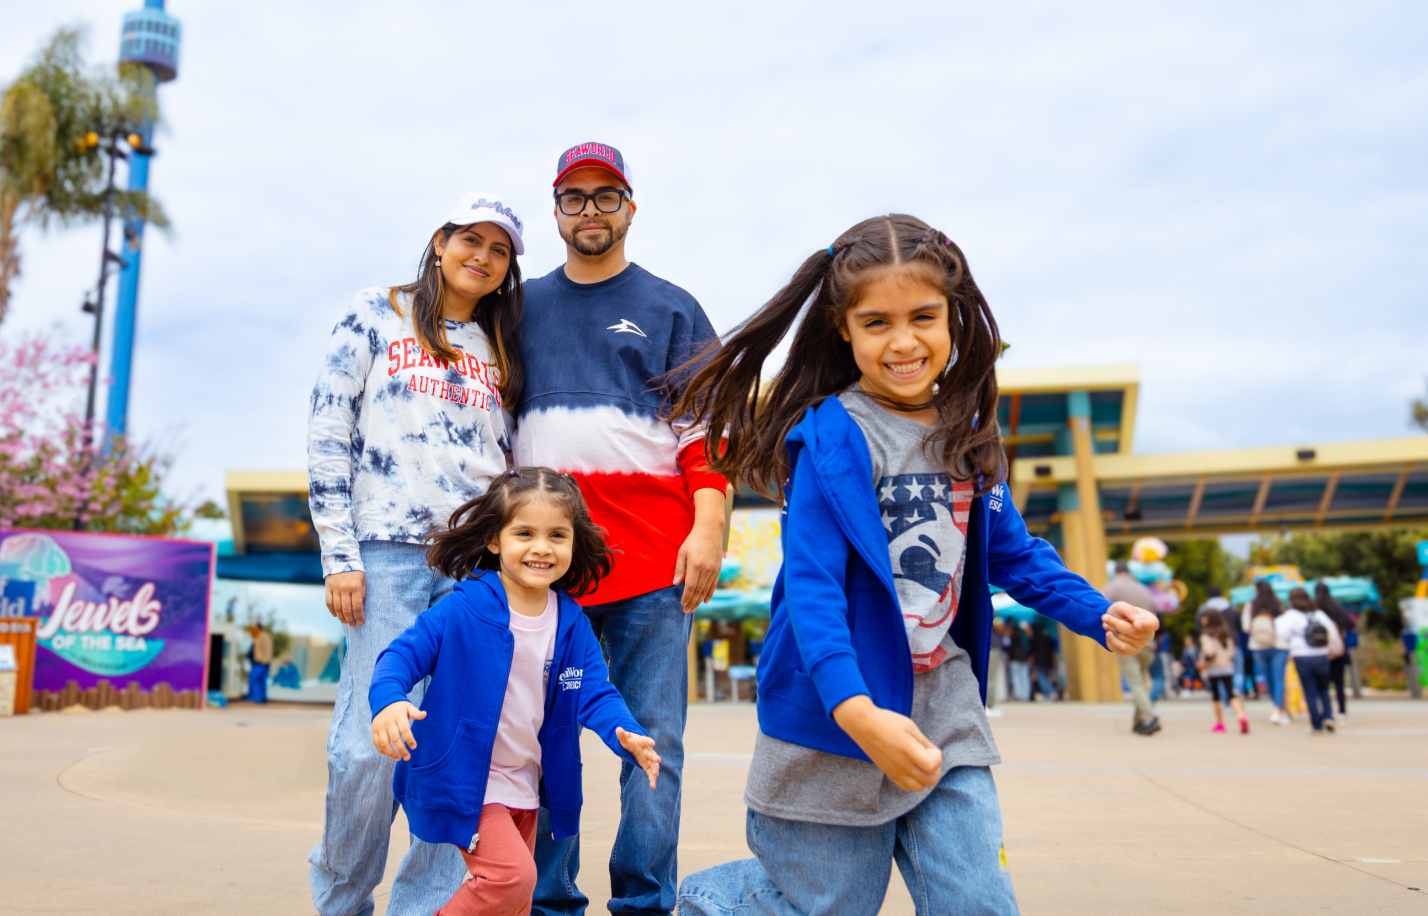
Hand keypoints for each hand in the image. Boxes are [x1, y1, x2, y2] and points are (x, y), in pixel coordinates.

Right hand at [326, 570, 366, 625]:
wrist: (342, 559)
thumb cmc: (355, 571)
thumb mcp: (363, 580)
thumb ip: (362, 593)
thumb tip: (360, 607)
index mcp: (355, 587)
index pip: (357, 606)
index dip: (359, 616)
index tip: (361, 621)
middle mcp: (344, 589)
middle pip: (346, 609)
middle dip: (350, 619)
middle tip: (353, 625)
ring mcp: (335, 589)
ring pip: (337, 608)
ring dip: (341, 617)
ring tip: (345, 622)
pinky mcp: (328, 588)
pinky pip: (328, 603)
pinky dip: (332, 611)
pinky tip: (336, 615)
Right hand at [372, 701, 425, 760]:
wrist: (383, 700)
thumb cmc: (399, 706)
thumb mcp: (408, 706)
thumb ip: (415, 712)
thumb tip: (424, 714)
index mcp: (398, 715)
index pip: (404, 729)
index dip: (409, 739)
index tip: (414, 747)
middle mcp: (388, 722)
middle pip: (394, 738)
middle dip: (401, 749)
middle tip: (408, 757)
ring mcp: (380, 726)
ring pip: (384, 742)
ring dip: (391, 753)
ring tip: (399, 758)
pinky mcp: (374, 730)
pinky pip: (376, 742)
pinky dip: (382, 750)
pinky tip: (389, 754)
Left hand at [616, 727, 660, 788]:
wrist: (633, 746)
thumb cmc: (629, 741)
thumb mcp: (624, 738)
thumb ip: (622, 735)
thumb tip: (618, 729)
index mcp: (641, 742)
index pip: (645, 741)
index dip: (649, 741)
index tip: (652, 742)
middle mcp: (646, 750)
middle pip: (651, 753)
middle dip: (654, 757)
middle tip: (658, 760)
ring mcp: (648, 759)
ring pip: (653, 765)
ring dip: (655, 769)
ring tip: (656, 775)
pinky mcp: (647, 766)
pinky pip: (650, 773)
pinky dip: (652, 779)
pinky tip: (653, 786)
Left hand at [674, 488, 725, 612]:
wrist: (710, 531)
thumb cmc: (693, 540)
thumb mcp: (682, 552)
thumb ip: (679, 568)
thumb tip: (675, 583)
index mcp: (696, 565)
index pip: (691, 587)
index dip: (686, 597)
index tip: (682, 605)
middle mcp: (706, 569)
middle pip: (699, 591)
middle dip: (692, 602)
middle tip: (686, 611)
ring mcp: (714, 570)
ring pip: (706, 589)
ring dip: (699, 601)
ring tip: (693, 608)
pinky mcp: (718, 568)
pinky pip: (714, 584)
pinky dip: (709, 593)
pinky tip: (705, 601)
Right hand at [832, 696, 941, 790]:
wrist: (863, 725)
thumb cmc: (887, 722)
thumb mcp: (910, 726)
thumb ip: (924, 742)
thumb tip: (934, 754)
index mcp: (908, 750)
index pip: (932, 766)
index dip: (937, 757)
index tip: (931, 749)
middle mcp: (902, 765)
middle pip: (930, 780)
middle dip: (936, 769)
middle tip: (930, 756)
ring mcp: (895, 772)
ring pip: (919, 787)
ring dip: (926, 777)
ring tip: (922, 763)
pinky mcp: (889, 773)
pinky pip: (907, 786)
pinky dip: (914, 781)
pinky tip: (912, 767)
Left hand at [1102, 602, 1157, 655]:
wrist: (1110, 621)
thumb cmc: (1119, 612)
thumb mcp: (1122, 606)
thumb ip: (1130, 611)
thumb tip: (1138, 620)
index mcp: (1150, 620)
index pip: (1153, 624)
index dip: (1145, 625)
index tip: (1136, 624)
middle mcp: (1148, 634)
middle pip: (1132, 631)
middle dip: (1115, 623)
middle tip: (1104, 617)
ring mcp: (1140, 645)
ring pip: (1123, 638)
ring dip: (1111, 630)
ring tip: (1108, 625)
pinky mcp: (1130, 652)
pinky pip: (1120, 648)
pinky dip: (1110, 639)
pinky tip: (1108, 634)